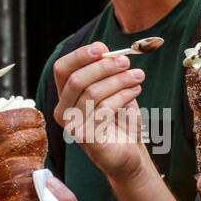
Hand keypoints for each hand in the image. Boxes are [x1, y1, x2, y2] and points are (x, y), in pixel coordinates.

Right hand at [53, 42, 146, 179]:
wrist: (129, 152)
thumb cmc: (119, 121)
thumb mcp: (113, 91)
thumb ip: (107, 73)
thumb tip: (108, 51)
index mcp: (66, 97)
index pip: (62, 70)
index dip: (79, 56)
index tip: (102, 48)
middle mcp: (64, 112)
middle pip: (76, 80)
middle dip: (103, 67)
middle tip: (126, 61)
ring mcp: (74, 127)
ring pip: (93, 93)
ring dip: (119, 80)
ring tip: (138, 76)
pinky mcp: (88, 139)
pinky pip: (103, 110)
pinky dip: (122, 96)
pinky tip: (136, 90)